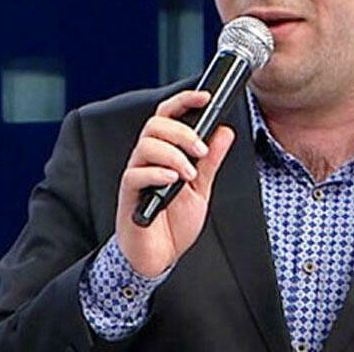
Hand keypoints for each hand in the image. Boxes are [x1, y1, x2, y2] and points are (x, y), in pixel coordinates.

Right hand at [115, 90, 234, 277]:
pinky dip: (157, 173)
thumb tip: (224, 132)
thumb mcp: (202, 188)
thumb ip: (211, 160)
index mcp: (166, 153)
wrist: (160, 256)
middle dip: (182, 132)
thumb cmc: (175, 222)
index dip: (184, 101)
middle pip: (156, 125)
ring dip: (173, 154)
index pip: (168, 116)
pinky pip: (135, 175)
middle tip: (201, 150)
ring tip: (190, 173)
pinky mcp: (129, 196)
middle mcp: (148, 160)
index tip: (205, 97)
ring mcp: (137, 176)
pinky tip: (173, 180)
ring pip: (145, 146)